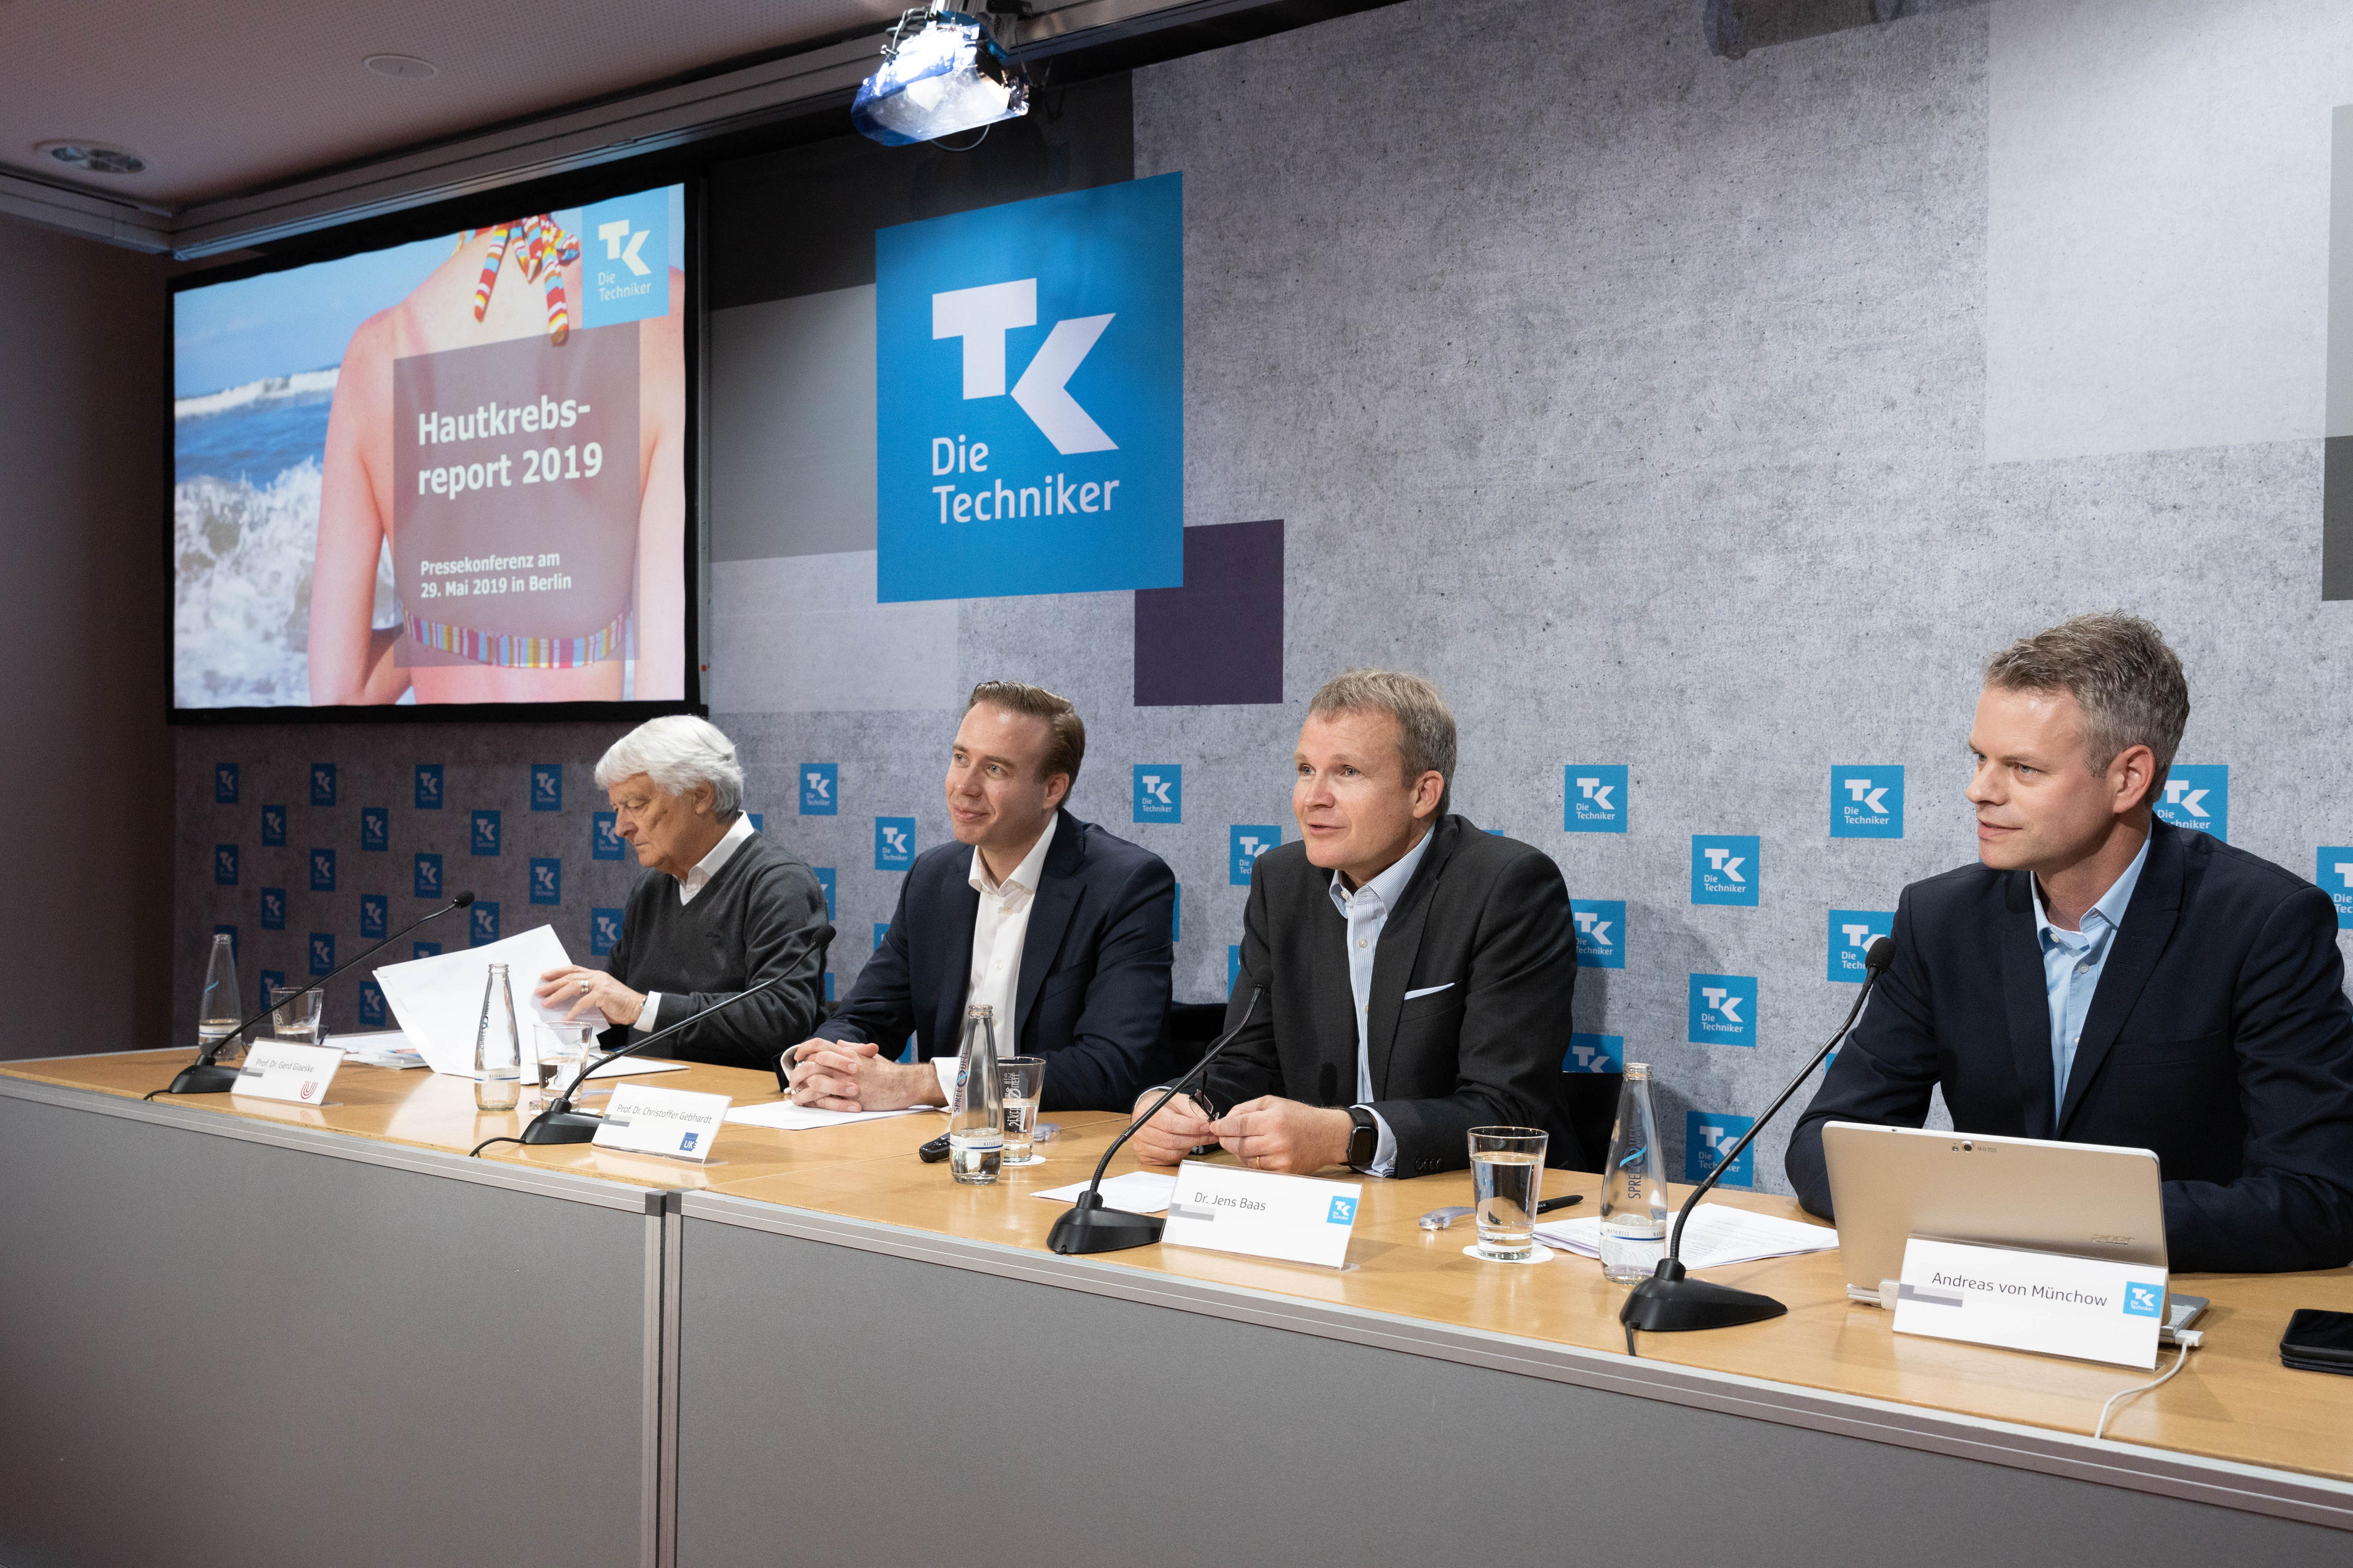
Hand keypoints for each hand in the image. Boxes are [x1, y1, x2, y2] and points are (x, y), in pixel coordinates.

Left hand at [535, 965, 641, 1026]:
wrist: (637, 1007)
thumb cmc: (620, 1004)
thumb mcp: (600, 997)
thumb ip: (586, 997)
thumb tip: (568, 1006)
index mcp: (596, 975)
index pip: (573, 969)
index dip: (557, 972)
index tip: (544, 976)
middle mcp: (597, 976)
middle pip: (569, 977)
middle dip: (552, 984)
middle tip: (539, 991)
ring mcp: (600, 984)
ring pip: (573, 986)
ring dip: (557, 995)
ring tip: (546, 1003)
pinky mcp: (603, 995)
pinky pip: (583, 1002)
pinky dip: (573, 1011)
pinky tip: (566, 1018)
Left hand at [784, 1039, 940, 1111]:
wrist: (904, 1085)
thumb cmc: (889, 1071)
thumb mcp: (871, 1055)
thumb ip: (854, 1049)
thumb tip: (840, 1043)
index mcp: (849, 1054)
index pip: (820, 1045)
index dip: (805, 1049)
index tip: (798, 1056)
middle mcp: (845, 1065)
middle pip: (812, 1064)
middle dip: (798, 1072)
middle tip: (793, 1079)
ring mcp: (846, 1082)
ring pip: (814, 1082)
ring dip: (800, 1089)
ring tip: (794, 1095)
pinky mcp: (849, 1098)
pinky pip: (824, 1100)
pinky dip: (810, 1101)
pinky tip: (805, 1103)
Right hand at [1128, 1090, 1215, 1166]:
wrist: (1149, 1113)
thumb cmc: (1164, 1106)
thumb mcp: (1179, 1100)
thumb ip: (1193, 1109)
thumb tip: (1207, 1121)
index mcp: (1146, 1112)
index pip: (1170, 1123)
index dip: (1191, 1127)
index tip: (1206, 1126)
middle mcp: (1140, 1130)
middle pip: (1172, 1140)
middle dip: (1195, 1138)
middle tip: (1210, 1135)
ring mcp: (1141, 1145)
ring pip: (1171, 1152)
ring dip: (1190, 1147)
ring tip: (1200, 1139)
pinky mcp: (1145, 1157)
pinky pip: (1168, 1159)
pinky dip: (1181, 1153)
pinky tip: (1187, 1145)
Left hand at [1210, 1097, 1353, 1174]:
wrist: (1327, 1135)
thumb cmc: (1299, 1116)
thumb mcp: (1273, 1103)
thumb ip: (1247, 1108)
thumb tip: (1226, 1118)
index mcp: (1273, 1120)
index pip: (1237, 1125)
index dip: (1222, 1127)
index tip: (1215, 1127)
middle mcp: (1276, 1141)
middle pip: (1238, 1144)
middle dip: (1226, 1140)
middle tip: (1224, 1136)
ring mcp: (1281, 1159)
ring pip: (1245, 1159)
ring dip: (1239, 1151)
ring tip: (1244, 1142)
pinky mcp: (1284, 1172)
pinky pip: (1257, 1169)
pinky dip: (1252, 1161)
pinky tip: (1256, 1152)